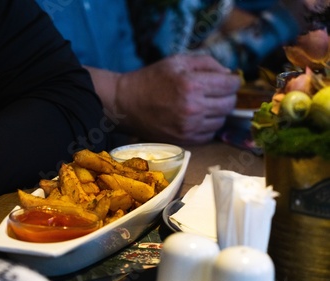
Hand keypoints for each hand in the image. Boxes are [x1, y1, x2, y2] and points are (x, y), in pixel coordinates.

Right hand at [113, 54, 241, 143]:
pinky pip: (210, 134)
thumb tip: (228, 73)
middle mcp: (194, 108)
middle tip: (214, 92)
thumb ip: (206, 63)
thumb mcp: (177, 61)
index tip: (225, 80)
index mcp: (192, 84)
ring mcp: (189, 127)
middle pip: (230, 104)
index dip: (231, 81)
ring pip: (222, 120)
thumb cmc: (152, 79)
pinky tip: (196, 118)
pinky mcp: (185, 140)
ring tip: (203, 105)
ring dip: (217, 112)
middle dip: (226, 96)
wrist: (127, 104)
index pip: (231, 85)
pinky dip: (207, 126)